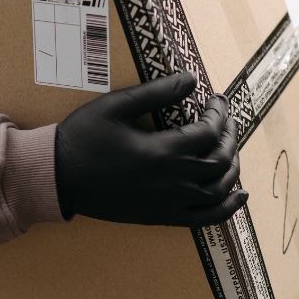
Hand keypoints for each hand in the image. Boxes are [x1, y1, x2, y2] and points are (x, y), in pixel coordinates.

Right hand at [55, 71, 247, 227]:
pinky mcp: (162, 218)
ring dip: (232, 166)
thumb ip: (156, 92)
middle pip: (221, 160)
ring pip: (219, 189)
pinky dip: (227, 208)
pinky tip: (239, 194)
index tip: (216, 99)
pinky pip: (205, 218)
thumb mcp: (115, 106)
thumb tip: (191, 79)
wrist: (58, 178)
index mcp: (162, 152)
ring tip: (230, 146)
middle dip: (230, 135)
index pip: (210, 132)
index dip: (219, 113)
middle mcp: (172, 182)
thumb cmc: (82, 138)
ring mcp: (169, 204)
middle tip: (224, 118)